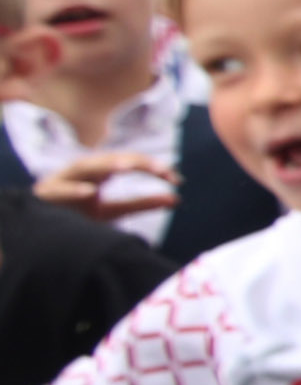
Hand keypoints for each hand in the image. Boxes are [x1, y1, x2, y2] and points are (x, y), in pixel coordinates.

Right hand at [30, 150, 178, 221]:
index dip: (154, 168)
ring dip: (108, 165)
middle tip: (162, 170)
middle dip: (138, 162)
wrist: (39, 225)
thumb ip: (141, 204)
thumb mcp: (113, 210)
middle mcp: (84, 170)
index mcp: (101, 171)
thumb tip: (176, 199)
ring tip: (129, 167)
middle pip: (114, 159)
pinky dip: (75, 189)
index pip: (132, 162)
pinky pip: (62, 189)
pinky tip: (91, 192)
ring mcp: (64, 179)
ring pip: (87, 167)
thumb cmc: (77, 214)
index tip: (177, 180)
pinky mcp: (48, 193)